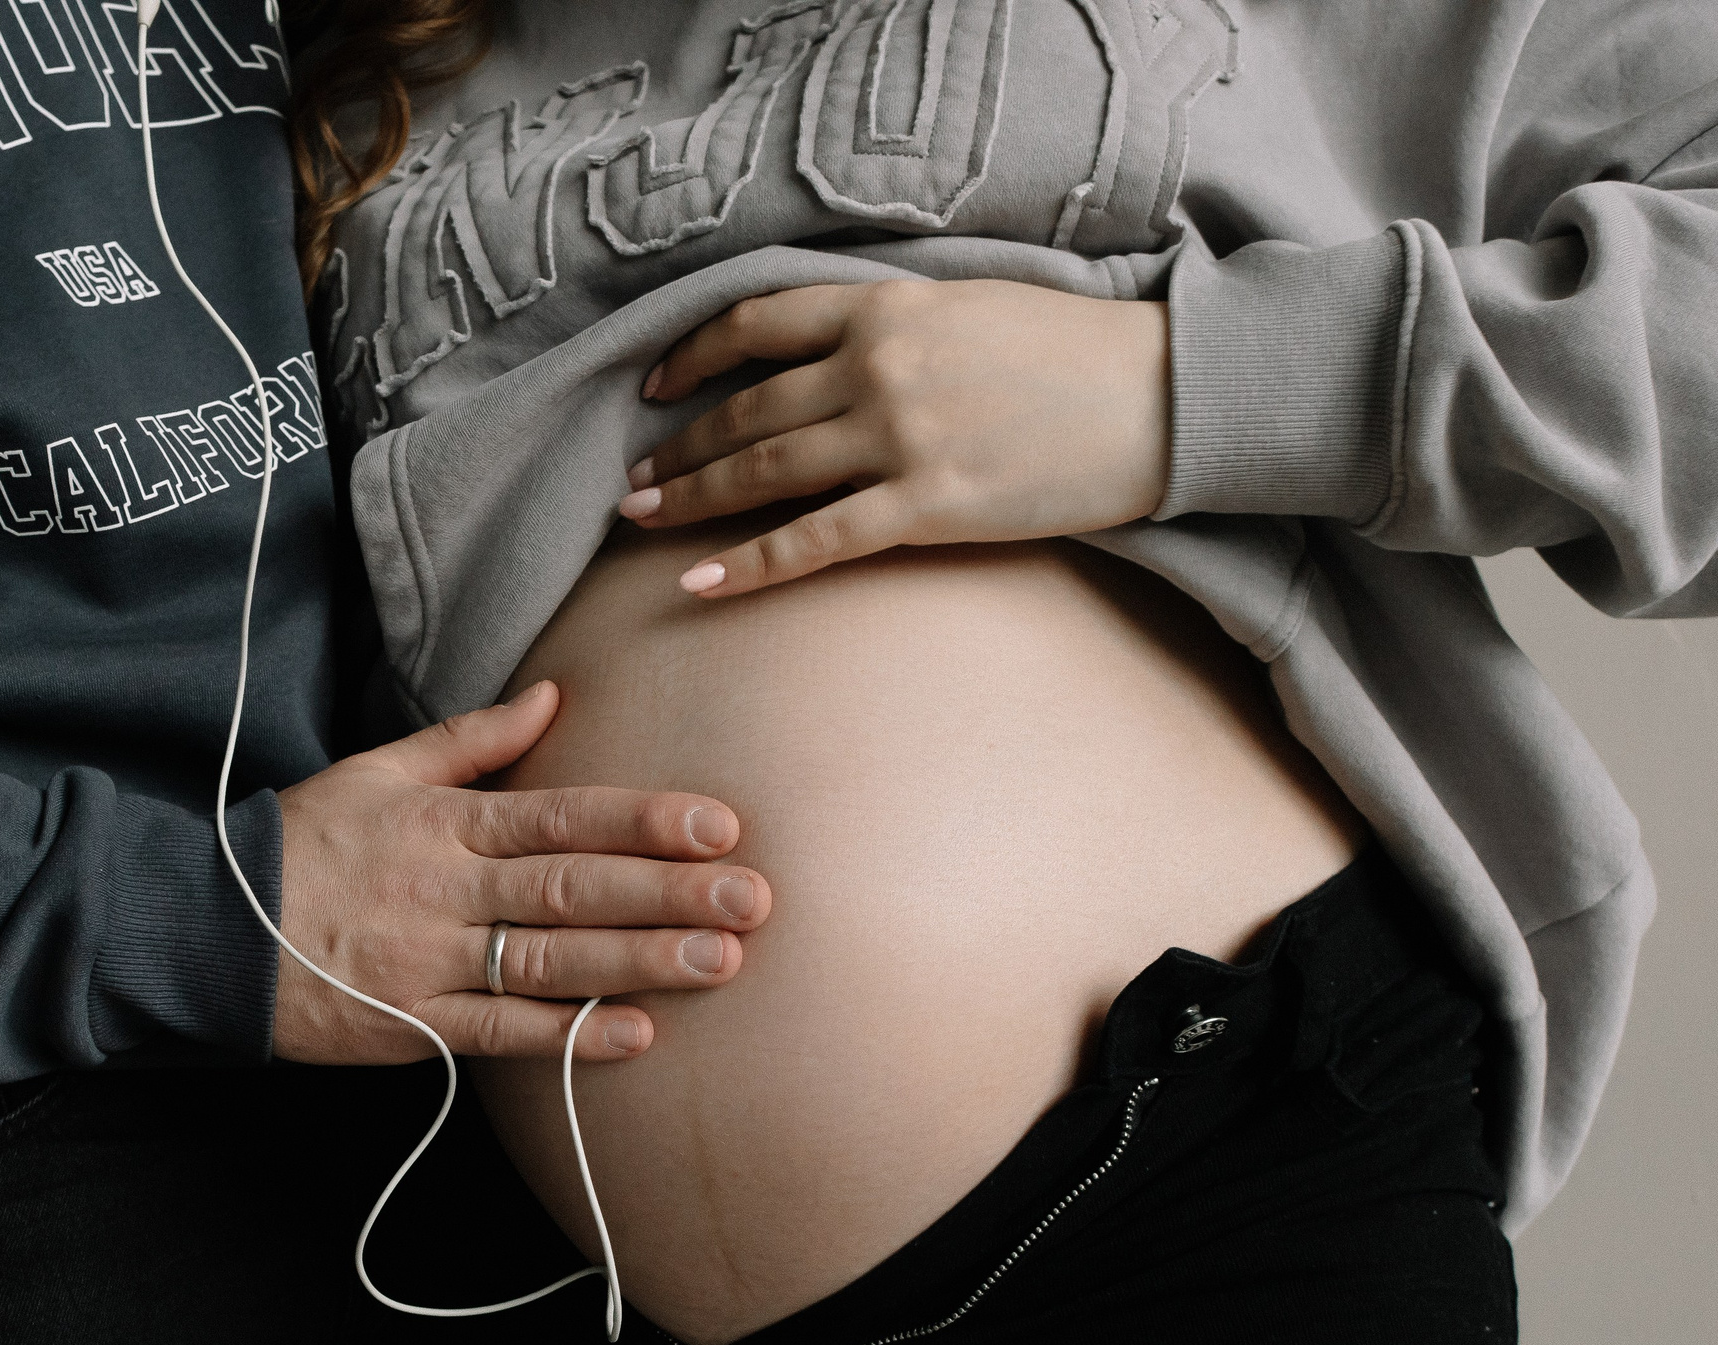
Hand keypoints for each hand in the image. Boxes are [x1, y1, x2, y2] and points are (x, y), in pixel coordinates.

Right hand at [272, 681, 769, 1064]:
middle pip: (572, 887)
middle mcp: (444, 888)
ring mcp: (430, 960)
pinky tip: (636, 1034)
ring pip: (550, 959)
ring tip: (721, 963)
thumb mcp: (378, 771)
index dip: (642, 819)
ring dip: (640, 962)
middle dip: (668, 892)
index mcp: (443, 820)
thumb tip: (553, 696)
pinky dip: (569, 1034)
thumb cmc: (304, 845)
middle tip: (752, 898)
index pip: (561, 815)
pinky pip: (502, 1031)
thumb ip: (471, 740)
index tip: (717, 824)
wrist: (208, 931)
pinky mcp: (413, 1025)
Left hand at [617, 280, 1170, 597]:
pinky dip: (749, 564)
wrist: (1163, 396)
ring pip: (764, 473)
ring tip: (642, 522)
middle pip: (747, 410)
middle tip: (632, 481)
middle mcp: (876, 367)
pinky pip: (815, 541)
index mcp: (885, 308)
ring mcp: (898, 438)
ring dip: (692, 499)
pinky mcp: (927, 506)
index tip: (655, 385)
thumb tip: (834, 350)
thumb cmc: (1076, 352)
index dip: (693, 356)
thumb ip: (893, 325)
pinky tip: (700, 585)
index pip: (756, 323)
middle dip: (679, 448)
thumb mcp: (971, 306)